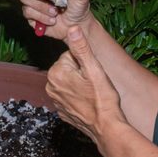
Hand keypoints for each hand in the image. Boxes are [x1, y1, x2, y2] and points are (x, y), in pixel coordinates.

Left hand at [46, 26, 124, 143]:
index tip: (92, 75)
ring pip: (69, 82)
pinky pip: (70, 97)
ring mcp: (55, 101)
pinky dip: (78, 98)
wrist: (106, 128)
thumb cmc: (102, 98)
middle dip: (81, 73)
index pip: (70, 56)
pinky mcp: (62, 111)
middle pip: (68, 68)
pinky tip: (88, 103)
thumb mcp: (94, 68)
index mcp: (56, 73)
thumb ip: (81, 47)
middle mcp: (51, 86)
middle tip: (93, 84)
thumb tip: (72, 28)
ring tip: (92, 94)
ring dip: (80, 85)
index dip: (84, 63)